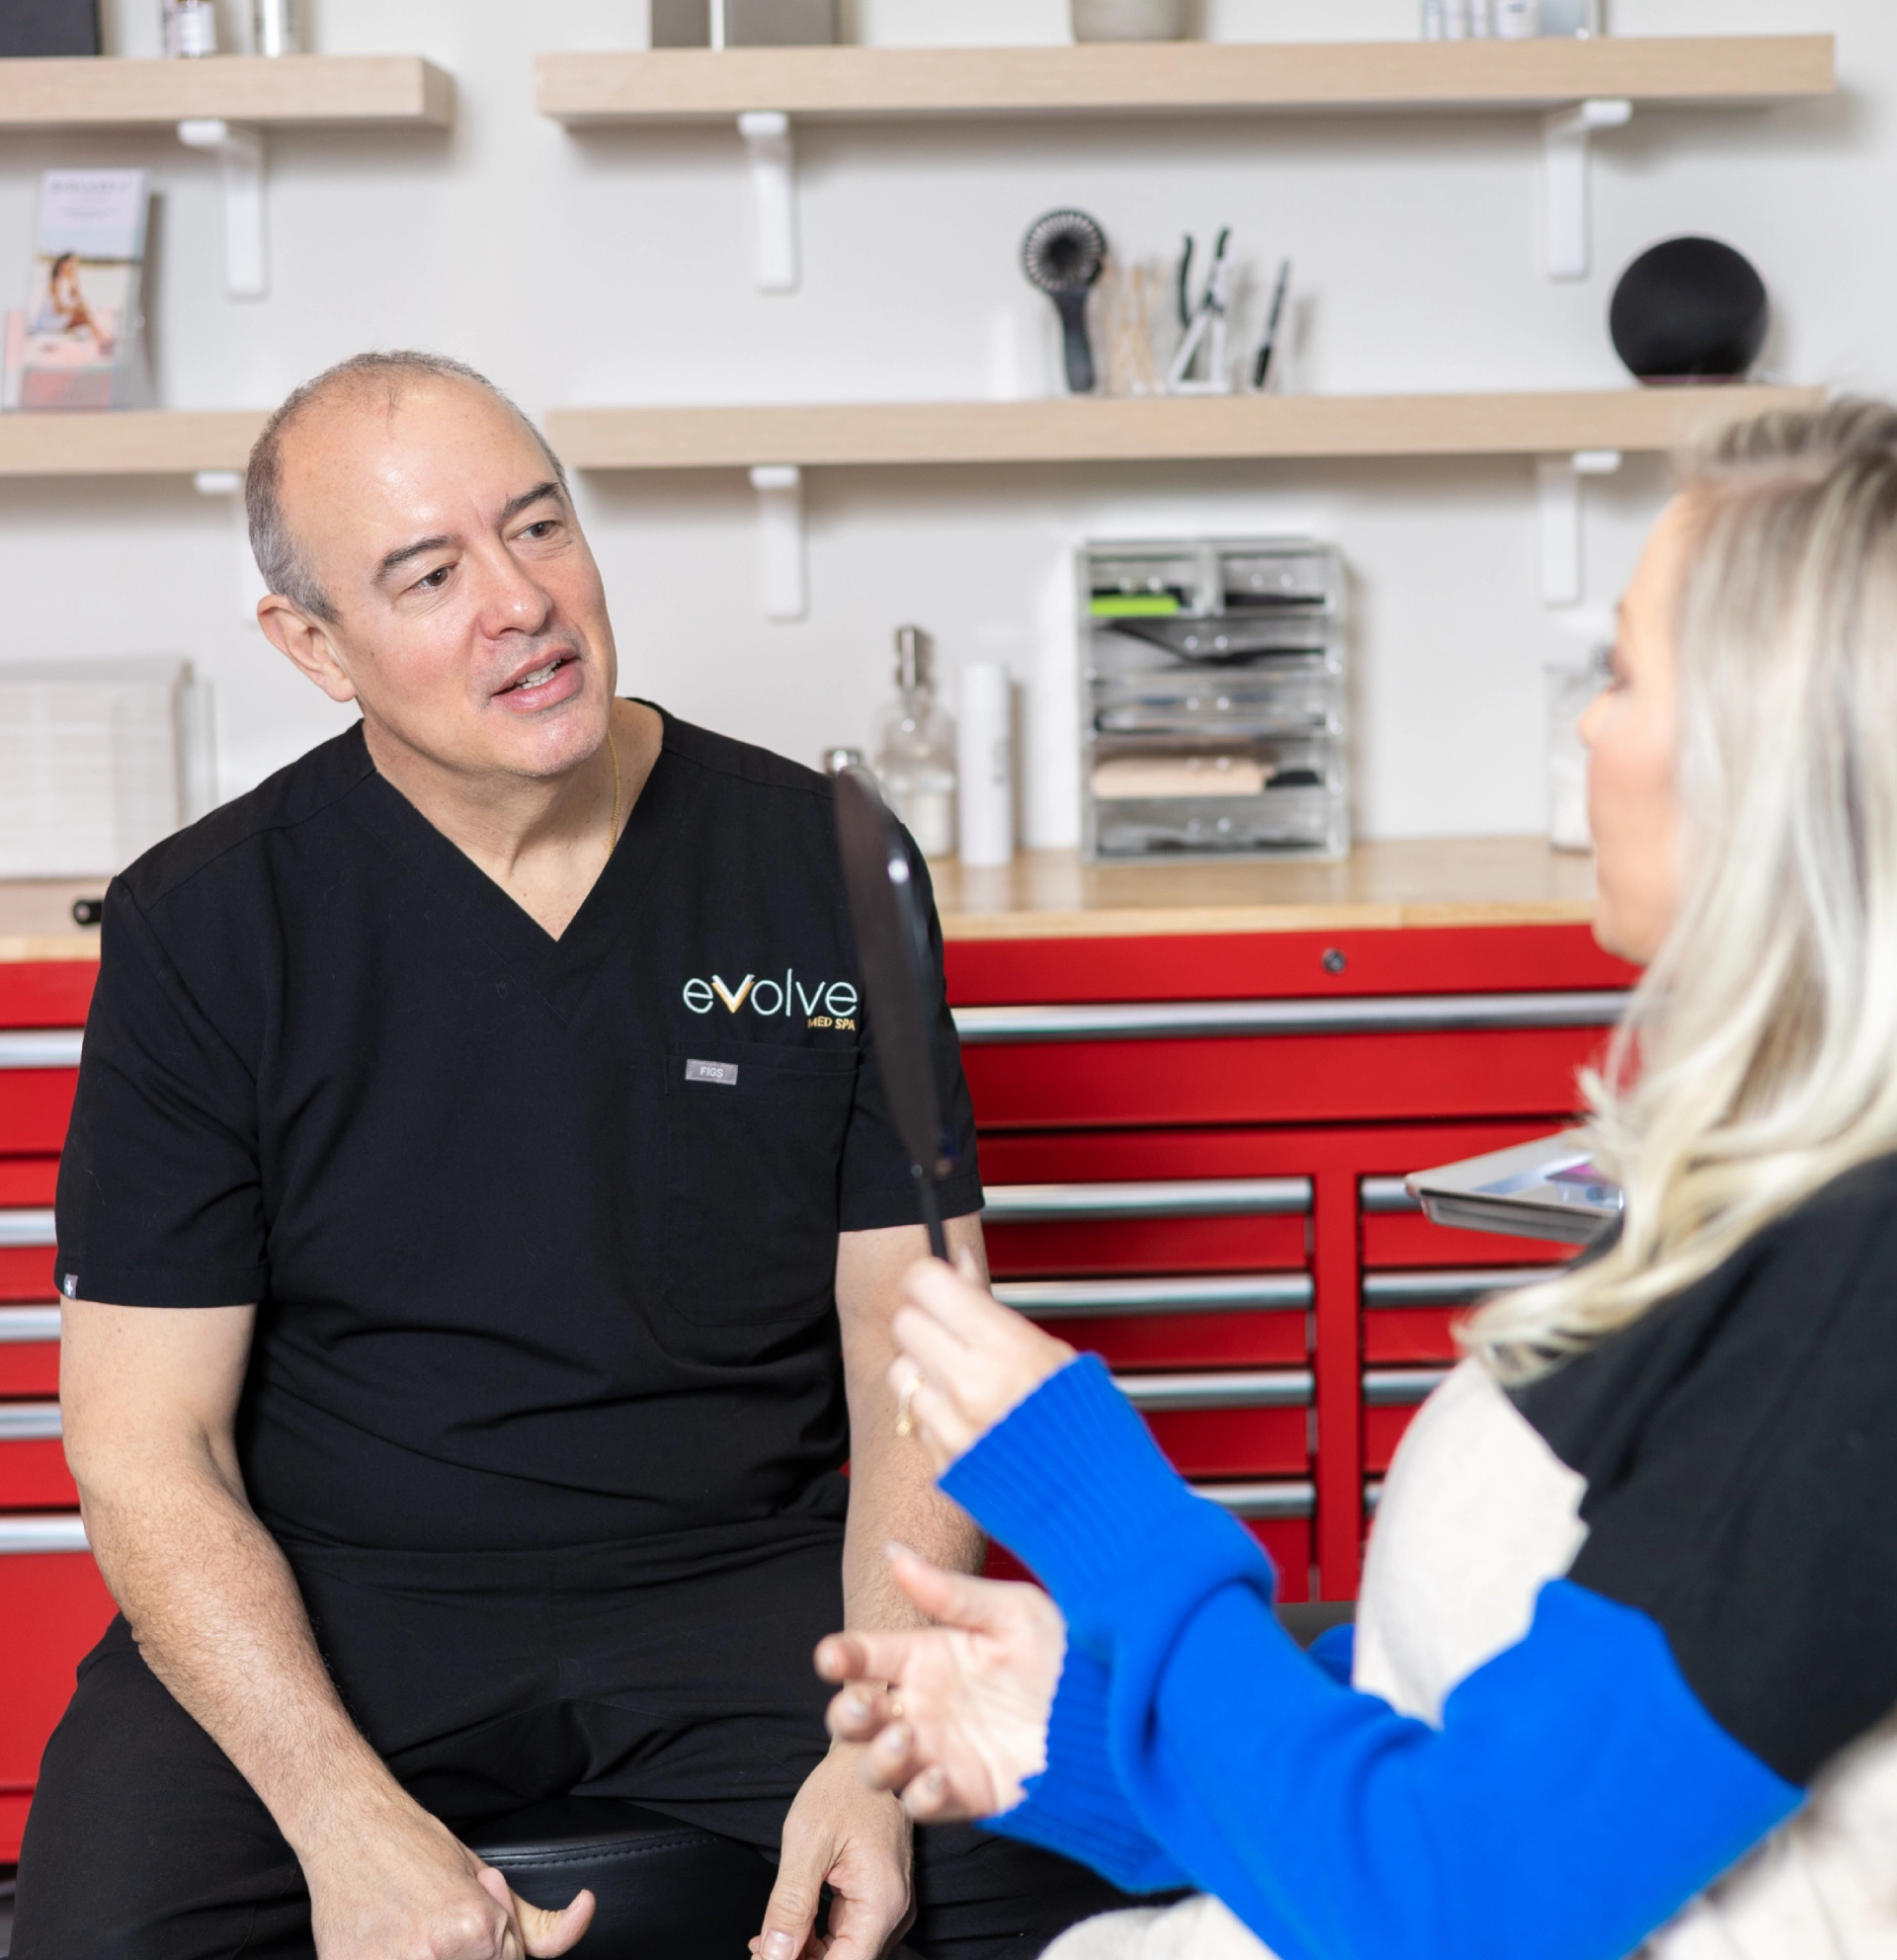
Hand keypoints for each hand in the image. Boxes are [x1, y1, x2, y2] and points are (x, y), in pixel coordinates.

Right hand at [304, 1783, 592, 1957]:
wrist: (348, 1828)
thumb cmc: (417, 1850)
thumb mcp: (487, 1880)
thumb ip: (540, 1925)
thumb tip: (587, 1910)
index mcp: (477, 1931)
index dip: (489, 1945)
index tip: (462, 1918)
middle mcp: (435, 1957)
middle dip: (464, 1953)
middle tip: (433, 1921)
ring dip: (433, 1956)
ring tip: (409, 1929)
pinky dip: (394, 1959)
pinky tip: (387, 1939)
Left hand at [752, 1740, 912, 1959]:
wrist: (869, 1748)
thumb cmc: (844, 1784)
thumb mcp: (807, 1841)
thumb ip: (790, 1905)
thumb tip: (773, 1956)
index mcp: (882, 1902)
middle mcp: (894, 1909)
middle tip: (759, 1950)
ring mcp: (890, 1903)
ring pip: (845, 1949)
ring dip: (805, 1952)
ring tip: (764, 1940)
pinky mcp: (880, 1894)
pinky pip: (849, 1929)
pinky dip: (817, 1935)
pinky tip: (788, 1927)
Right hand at [817, 1545, 1066, 1824]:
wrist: (1110, 1711)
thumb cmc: (1061, 1652)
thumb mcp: (1011, 1612)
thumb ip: (951, 1592)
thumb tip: (893, 1551)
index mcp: (927, 1658)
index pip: (869, 1657)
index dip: (843, 1655)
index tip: (829, 1656)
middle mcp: (924, 1708)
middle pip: (859, 1720)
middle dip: (846, 1716)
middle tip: (862, 1705)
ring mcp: (940, 1753)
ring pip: (880, 1769)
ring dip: (880, 1760)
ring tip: (905, 1740)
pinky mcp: (966, 1795)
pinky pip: (925, 1805)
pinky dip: (923, 1796)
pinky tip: (940, 1776)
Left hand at [889, 1254, 1075, 1473]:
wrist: (1096, 1499)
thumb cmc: (1084, 1422)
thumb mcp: (1050, 1350)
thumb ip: (992, 1309)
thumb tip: (958, 1263)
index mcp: (1005, 1346)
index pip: (927, 1285)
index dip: (927, 1280)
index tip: (934, 1285)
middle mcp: (972, 1384)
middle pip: (904, 1324)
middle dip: (921, 1321)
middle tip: (946, 1331)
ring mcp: (952, 1426)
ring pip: (901, 1373)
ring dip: (922, 1372)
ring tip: (960, 1381)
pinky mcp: (941, 1460)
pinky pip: (915, 1419)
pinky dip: (933, 1413)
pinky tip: (967, 1417)